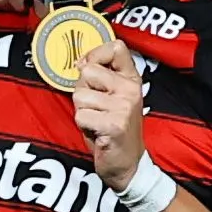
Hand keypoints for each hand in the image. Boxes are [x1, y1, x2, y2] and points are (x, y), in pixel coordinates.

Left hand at [74, 41, 146, 189]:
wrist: (126, 163)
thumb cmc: (113, 129)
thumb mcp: (112, 97)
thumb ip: (100, 77)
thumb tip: (80, 61)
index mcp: (131, 80)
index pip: (116, 48)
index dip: (95, 55)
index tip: (89, 68)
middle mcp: (131, 89)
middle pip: (87, 71)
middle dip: (82, 91)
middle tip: (96, 108)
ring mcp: (124, 106)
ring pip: (80, 95)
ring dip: (82, 111)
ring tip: (97, 120)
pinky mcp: (114, 124)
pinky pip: (81, 115)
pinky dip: (83, 126)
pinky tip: (97, 131)